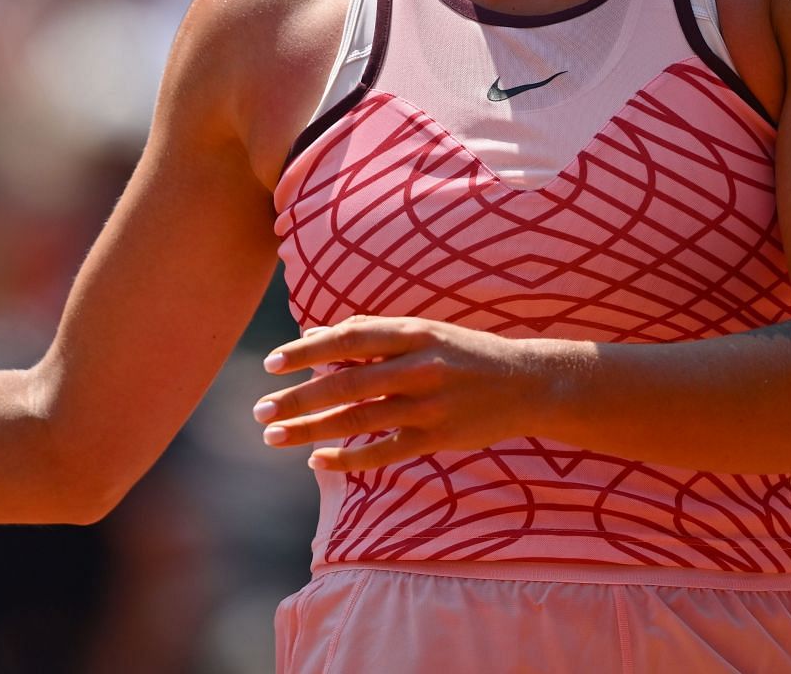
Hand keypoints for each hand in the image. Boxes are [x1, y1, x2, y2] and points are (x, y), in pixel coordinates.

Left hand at [253, 315, 558, 472]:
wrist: (530, 382)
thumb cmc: (466, 352)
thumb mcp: (424, 330)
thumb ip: (371, 333)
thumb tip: (313, 336)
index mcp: (413, 332)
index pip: (348, 338)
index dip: (306, 351)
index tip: (271, 364)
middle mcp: (419, 367)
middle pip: (345, 383)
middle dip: (297, 399)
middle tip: (260, 409)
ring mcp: (429, 405)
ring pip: (358, 420)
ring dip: (311, 429)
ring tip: (274, 435)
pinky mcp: (438, 437)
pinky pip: (384, 451)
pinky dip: (348, 457)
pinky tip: (317, 460)